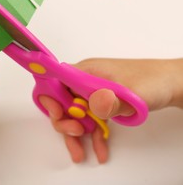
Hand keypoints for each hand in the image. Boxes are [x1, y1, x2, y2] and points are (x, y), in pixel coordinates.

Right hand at [39, 58, 182, 162]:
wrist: (172, 84)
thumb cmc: (153, 80)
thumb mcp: (132, 92)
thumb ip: (111, 100)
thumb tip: (92, 104)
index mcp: (86, 70)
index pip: (56, 80)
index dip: (51, 97)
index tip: (59, 113)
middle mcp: (86, 80)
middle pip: (62, 101)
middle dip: (64, 121)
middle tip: (76, 134)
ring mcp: (94, 92)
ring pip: (75, 114)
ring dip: (75, 134)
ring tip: (80, 152)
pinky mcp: (103, 103)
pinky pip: (90, 120)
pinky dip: (92, 135)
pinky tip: (99, 149)